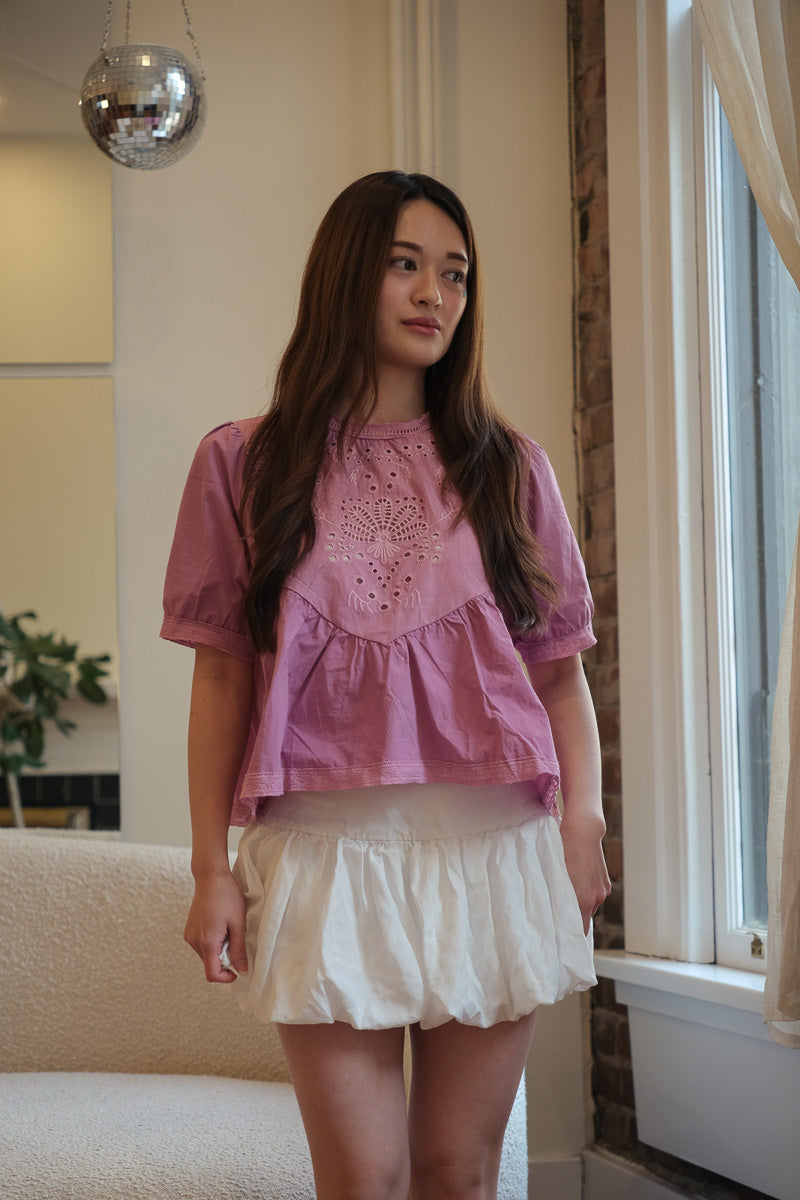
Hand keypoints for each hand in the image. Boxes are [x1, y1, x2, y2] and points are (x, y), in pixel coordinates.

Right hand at [183, 869, 248, 981]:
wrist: (211, 876)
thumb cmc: (226, 896)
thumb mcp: (238, 923)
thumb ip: (239, 949)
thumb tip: (242, 969)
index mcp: (206, 941)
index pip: (212, 974)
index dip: (226, 977)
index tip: (238, 969)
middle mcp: (194, 941)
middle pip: (210, 964)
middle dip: (225, 960)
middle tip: (237, 941)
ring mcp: (189, 935)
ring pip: (206, 954)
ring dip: (219, 950)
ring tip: (229, 930)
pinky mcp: (189, 929)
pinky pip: (202, 944)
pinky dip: (213, 942)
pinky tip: (221, 926)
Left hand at [559, 814, 611, 934]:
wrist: (583, 830)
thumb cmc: (564, 850)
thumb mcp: (555, 874)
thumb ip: (556, 896)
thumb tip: (551, 911)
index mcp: (583, 899)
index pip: (579, 930)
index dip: (571, 936)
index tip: (562, 941)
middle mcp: (596, 898)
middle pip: (583, 917)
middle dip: (573, 914)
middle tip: (558, 909)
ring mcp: (602, 890)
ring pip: (589, 904)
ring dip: (580, 901)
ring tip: (568, 887)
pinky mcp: (605, 881)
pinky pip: (594, 894)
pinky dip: (586, 891)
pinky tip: (577, 878)